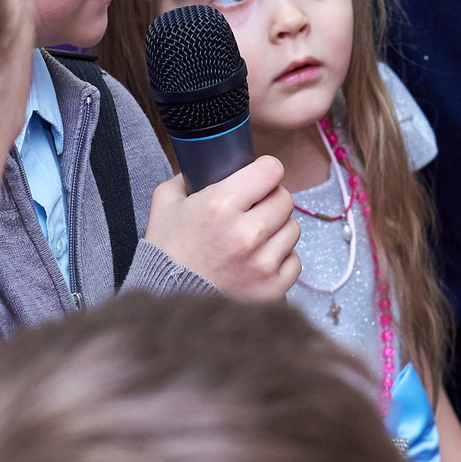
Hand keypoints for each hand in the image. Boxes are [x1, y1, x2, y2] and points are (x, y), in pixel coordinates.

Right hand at [145, 157, 300, 301]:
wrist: (166, 299)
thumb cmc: (167, 250)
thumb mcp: (166, 202)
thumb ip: (187, 177)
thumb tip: (207, 163)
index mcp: (221, 205)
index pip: (271, 170)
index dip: (265, 170)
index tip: (259, 177)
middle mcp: (247, 233)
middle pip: (285, 199)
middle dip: (270, 200)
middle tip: (253, 209)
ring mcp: (262, 263)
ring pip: (293, 229)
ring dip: (277, 230)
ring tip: (253, 238)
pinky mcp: (272, 288)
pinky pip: (294, 261)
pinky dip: (280, 259)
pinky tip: (258, 260)